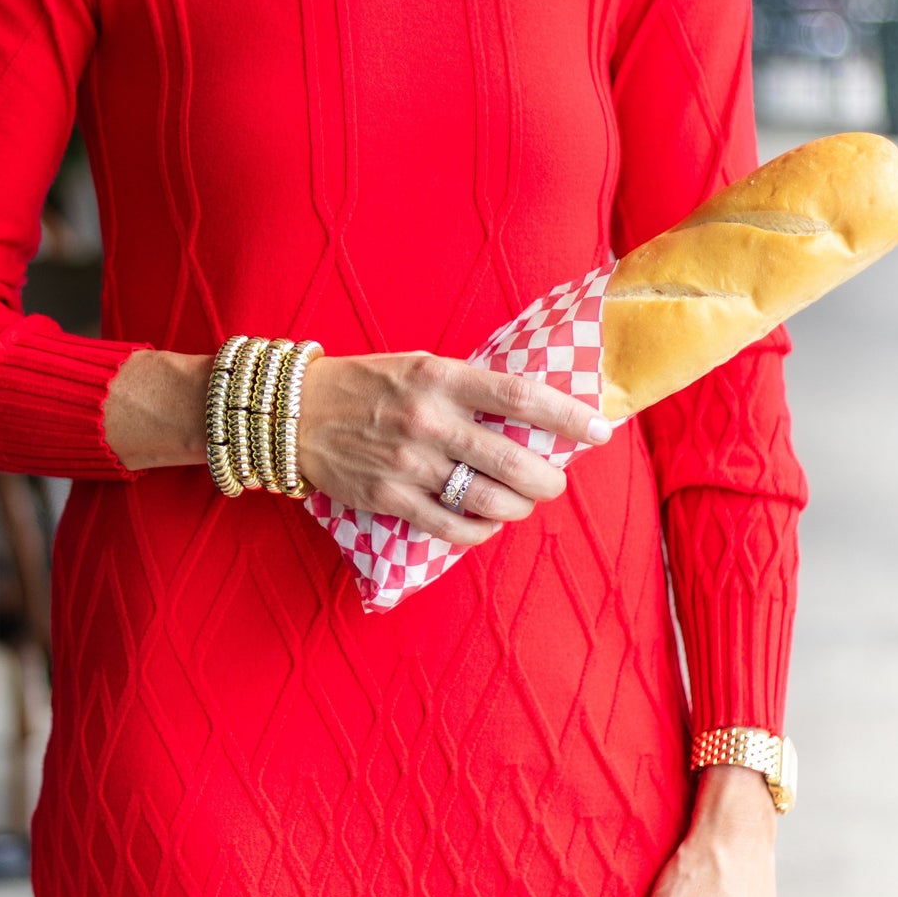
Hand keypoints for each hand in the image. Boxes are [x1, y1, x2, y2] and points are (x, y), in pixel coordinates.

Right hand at [295, 352, 612, 544]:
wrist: (297, 412)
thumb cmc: (368, 385)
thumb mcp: (421, 366)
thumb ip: (469, 388)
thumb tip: (530, 414)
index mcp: (443, 378)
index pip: (522, 397)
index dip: (568, 416)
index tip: (600, 430)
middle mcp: (430, 421)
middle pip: (515, 461)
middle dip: (549, 479)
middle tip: (555, 481)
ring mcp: (410, 463)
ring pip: (489, 501)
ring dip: (519, 507)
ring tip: (522, 501)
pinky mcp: (391, 498)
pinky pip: (453, 527)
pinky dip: (480, 530)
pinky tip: (487, 521)